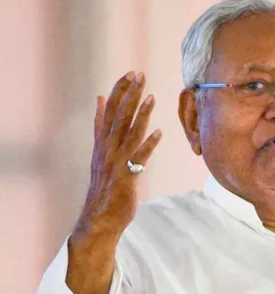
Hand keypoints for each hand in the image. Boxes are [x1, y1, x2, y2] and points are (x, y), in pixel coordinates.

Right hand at [67, 72, 161, 293]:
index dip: (120, 91)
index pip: (110, 112)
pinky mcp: (126, 179)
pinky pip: (138, 160)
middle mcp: (107, 151)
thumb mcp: (101, 154)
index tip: (130, 73)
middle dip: (130, 95)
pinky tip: (158, 133)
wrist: (98, 220)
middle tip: (140, 75)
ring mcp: (116, 165)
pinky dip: (147, 146)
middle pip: (119, 118)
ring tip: (151, 97)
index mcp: (102, 144)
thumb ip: (102, 128)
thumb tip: (102, 101)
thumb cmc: (105, 187)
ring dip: (140, 115)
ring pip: (129, 135)